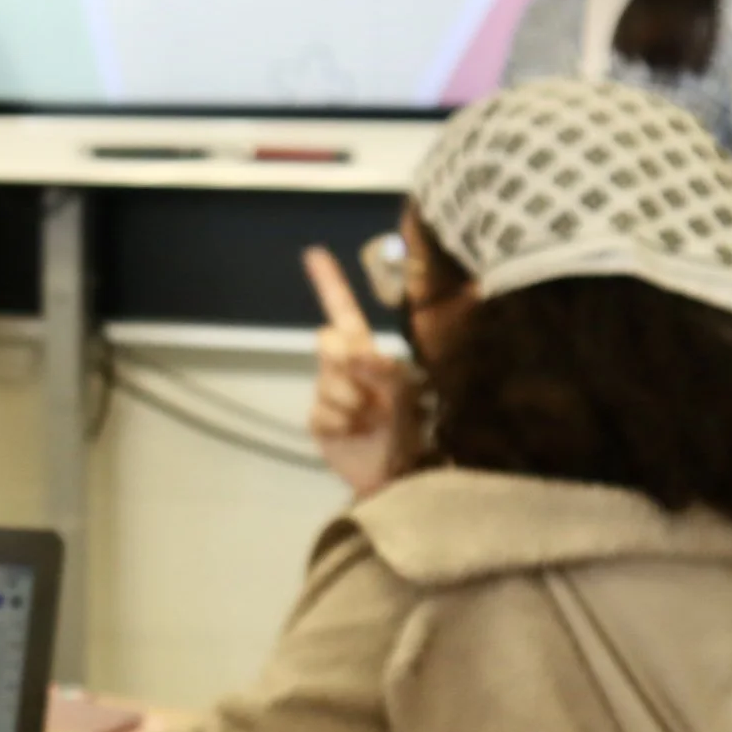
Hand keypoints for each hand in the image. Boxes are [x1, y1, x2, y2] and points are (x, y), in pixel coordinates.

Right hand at [304, 247, 414, 497]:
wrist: (406, 477)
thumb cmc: (417, 430)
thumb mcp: (409, 391)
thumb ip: (384, 367)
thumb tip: (354, 350)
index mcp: (370, 355)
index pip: (345, 313)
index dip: (330, 284)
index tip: (314, 254)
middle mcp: (347, 370)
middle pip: (327, 341)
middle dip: (344, 358)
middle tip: (365, 381)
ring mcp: (331, 395)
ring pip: (327, 380)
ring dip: (352, 399)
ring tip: (372, 419)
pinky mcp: (321, 422)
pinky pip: (322, 411)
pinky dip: (341, 422)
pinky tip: (356, 433)